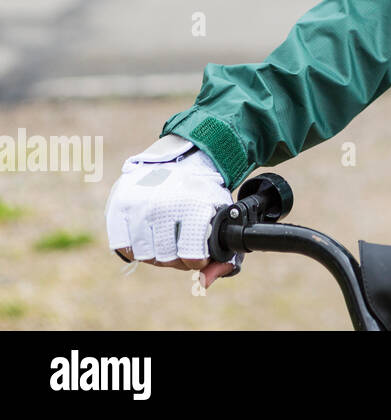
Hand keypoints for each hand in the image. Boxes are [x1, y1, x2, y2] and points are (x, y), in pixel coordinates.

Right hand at [106, 134, 241, 287]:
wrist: (180, 158)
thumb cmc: (202, 192)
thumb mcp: (220, 215)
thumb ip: (221, 252)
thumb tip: (204, 283)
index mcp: (192, 206)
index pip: (191, 254)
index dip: (196, 261)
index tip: (198, 256)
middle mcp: (163, 206)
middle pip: (166, 258)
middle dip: (177, 259)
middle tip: (182, 248)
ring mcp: (137, 205)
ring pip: (144, 254)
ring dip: (156, 254)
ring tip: (167, 241)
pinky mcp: (118, 205)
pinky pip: (123, 244)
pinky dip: (136, 247)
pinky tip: (149, 237)